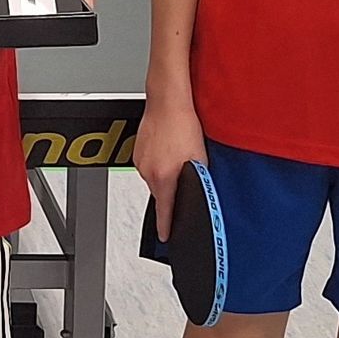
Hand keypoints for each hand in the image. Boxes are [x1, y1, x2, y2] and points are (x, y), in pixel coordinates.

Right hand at [133, 99, 207, 242]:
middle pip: (161, 193)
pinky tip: (170, 149)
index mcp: (164, 177)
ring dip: (167, 173)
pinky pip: (150, 165)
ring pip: (156, 178)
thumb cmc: (184, 124)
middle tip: (185, 176)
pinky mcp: (137, 152)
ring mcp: (140, 161)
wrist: (167, 101)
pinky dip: (160, 162)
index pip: (164, 210)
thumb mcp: (200, 158)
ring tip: (178, 156)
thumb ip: (198, 179)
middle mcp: (148, 172)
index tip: (165, 236)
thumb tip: (201, 193)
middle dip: (172, 190)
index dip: (165, 226)